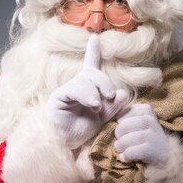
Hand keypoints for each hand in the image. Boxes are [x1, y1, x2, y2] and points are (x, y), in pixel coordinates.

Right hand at [45, 34, 127, 148]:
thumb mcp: (103, 118)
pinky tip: (93, 104)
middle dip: (105, 82)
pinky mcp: (58, 97)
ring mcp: (66, 91)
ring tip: (99, 106)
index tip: (95, 38)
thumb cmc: (82, 132)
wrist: (67, 144)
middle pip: (92, 73)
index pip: (90, 67)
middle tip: (112, 95)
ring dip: (96, 91)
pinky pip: (74, 89)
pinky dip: (87, 95)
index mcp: (87, 90)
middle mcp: (77, 87)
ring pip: (85, 80)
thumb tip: (124, 93)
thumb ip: (113, 106)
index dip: (93, 53)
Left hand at [114, 104, 169, 165]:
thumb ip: (127, 117)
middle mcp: (152, 121)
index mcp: (147, 111)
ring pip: (129, 139)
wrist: (164, 156)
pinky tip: (125, 158)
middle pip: (125, 125)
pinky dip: (126, 155)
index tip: (122, 128)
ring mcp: (153, 136)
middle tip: (119, 140)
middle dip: (119, 134)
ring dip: (121, 145)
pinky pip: (133, 152)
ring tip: (121, 149)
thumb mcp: (139, 123)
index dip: (120, 120)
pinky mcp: (152, 151)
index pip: (126, 111)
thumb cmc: (146, 138)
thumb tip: (110, 116)